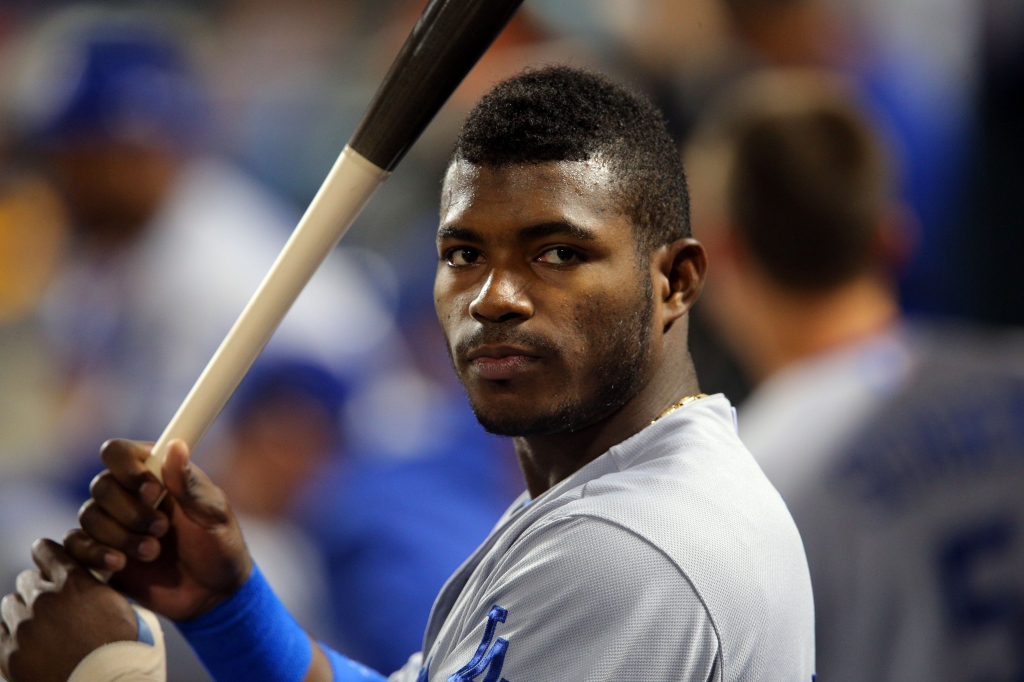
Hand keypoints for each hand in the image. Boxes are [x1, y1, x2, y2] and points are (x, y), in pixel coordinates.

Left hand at [0, 539, 136, 681]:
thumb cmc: (120, 647)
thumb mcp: (116, 603)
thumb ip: (91, 583)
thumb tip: (78, 572)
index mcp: (73, 582)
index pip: (44, 550)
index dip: (48, 556)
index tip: (51, 565)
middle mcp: (44, 599)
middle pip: (26, 579)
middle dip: (38, 589)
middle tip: (54, 606)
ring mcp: (23, 627)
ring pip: (10, 605)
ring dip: (24, 613)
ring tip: (43, 629)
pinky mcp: (8, 654)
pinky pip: (0, 633)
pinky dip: (12, 636)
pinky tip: (31, 644)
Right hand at [65, 439, 251, 620]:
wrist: (211, 592)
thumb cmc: (218, 545)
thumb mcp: (213, 514)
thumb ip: (189, 483)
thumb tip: (175, 445)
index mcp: (155, 472)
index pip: (118, 452)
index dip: (127, 468)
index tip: (152, 490)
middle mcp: (128, 493)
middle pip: (101, 486)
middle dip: (130, 511)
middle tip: (162, 528)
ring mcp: (112, 523)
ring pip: (89, 516)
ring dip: (120, 536)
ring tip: (153, 551)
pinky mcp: (101, 552)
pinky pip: (76, 546)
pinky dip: (94, 553)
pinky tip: (120, 563)